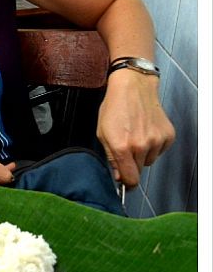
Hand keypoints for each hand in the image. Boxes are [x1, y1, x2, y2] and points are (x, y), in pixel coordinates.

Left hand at [96, 71, 174, 186]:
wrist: (133, 87)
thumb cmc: (114, 108)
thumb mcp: (103, 134)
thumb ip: (111, 158)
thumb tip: (119, 177)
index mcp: (122, 147)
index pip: (131, 179)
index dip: (127, 184)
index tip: (126, 183)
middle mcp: (141, 146)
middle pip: (139, 171)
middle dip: (132, 165)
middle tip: (126, 150)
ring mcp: (157, 140)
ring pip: (149, 161)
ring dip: (143, 155)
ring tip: (136, 136)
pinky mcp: (168, 135)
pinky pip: (160, 151)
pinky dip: (153, 146)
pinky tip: (146, 131)